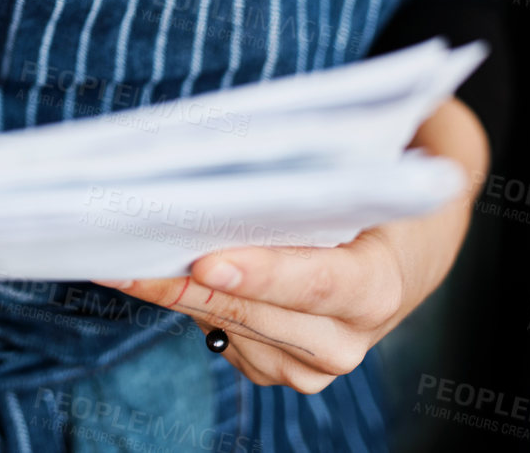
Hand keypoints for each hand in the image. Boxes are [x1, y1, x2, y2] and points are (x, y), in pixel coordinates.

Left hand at [91, 97, 488, 394]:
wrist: (409, 249)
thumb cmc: (378, 194)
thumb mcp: (365, 176)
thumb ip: (314, 175)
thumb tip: (235, 158)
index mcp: (378, 285)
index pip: (316, 283)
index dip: (260, 274)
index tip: (205, 261)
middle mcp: (347, 339)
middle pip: (255, 311)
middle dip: (184, 281)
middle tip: (122, 253)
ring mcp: (312, 364)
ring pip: (228, 327)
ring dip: (175, 292)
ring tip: (120, 255)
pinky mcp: (280, 371)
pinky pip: (223, 337)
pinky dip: (190, 302)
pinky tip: (160, 270)